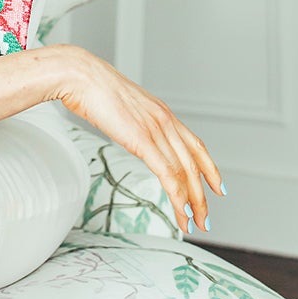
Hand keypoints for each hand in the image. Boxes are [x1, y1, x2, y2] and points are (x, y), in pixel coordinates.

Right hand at [40, 45, 222, 233]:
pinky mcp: (142, 140)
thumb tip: (131, 132)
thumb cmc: (93, 88)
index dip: (209, 167)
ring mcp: (156, 130)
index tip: (216, 186)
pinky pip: (167, 173)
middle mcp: (165, 121)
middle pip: (194, 164)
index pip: (195, 145)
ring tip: (194, 223)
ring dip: (192, 202)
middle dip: (203, 195)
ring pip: (184, 173)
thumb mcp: (122, 107)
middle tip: (205, 218)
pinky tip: (181, 210)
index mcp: (162, 113)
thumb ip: (133, 121)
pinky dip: (177, 195)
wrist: (81, 76)